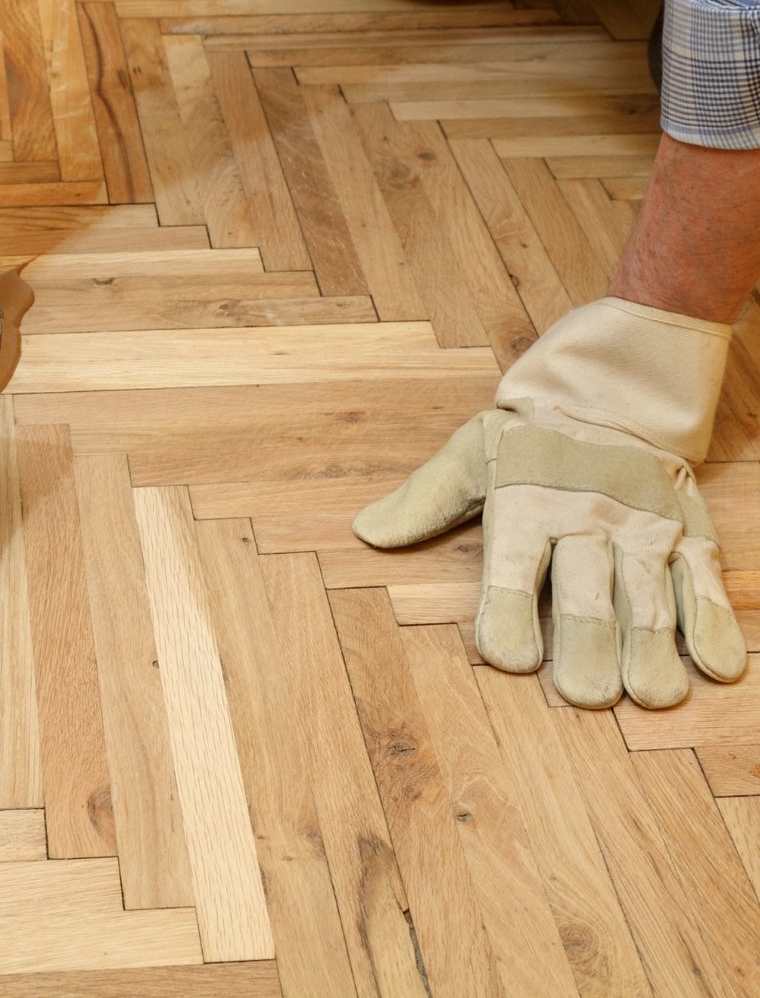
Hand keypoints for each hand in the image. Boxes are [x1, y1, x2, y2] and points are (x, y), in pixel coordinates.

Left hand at [353, 298, 745, 707]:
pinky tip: (716, 668)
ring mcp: (643, 526)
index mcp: (524, 503)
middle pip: (586, 591)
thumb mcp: (469, 454)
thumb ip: (423, 501)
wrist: (614, 385)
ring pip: (649, 595)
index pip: (513, 566)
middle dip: (586, 646)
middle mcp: (586, 517)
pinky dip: (713, 623)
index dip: (510, 611)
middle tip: (584, 695)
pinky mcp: (689, 530)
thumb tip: (366, 531)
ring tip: (650, 696)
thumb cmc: (528, 438)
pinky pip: (703, 580)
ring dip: (650, 648)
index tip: (511, 658)